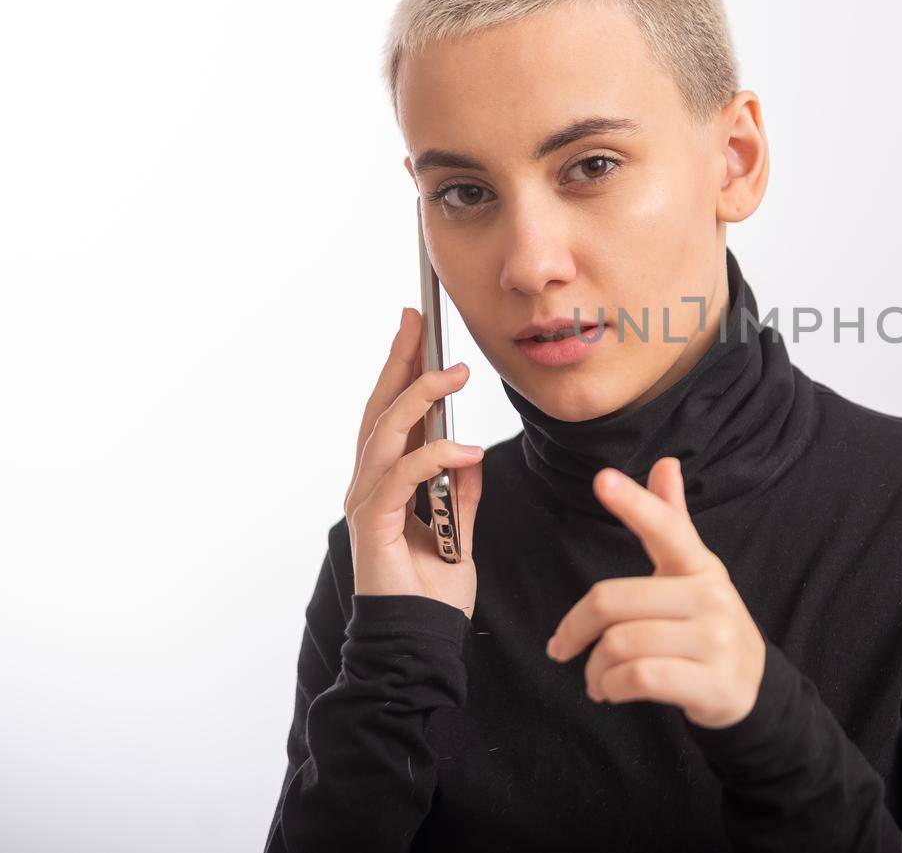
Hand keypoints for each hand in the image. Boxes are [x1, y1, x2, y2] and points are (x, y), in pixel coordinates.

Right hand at [343, 307, 485, 617]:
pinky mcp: (373, 525)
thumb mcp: (458, 531)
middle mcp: (367, 487)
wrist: (421, 640)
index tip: (416, 330)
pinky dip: (435, 458)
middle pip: (378, 411)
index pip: (390, 414)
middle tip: (417, 323)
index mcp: (385, 483)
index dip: (400, 369)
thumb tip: (472, 455)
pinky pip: (403, 477)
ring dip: (421, 399)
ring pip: (386, 434)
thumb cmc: (434, 592)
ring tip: (455, 375)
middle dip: (398, 362)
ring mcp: (366, 504)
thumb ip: (461, 493)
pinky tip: (466, 448)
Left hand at [544, 457, 766, 728]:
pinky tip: (610, 691)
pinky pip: (638, 678)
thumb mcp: (693, 572)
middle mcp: (711, 596)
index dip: (633, 503)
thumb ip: (672, 521)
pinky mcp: (710, 682)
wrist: (752, 686)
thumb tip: (665, 463)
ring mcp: (715, 640)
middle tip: (564, 647)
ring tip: (596, 677)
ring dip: (594, 668)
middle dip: (576, 629)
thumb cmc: (705, 622)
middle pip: (613, 601)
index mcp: (700, 564)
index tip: (602, 479)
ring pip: (620, 644)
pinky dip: (611, 687)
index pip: (665, 527)